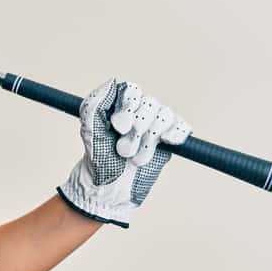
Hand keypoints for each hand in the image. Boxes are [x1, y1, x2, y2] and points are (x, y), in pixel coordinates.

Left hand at [57, 77, 192, 227]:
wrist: (112, 189)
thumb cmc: (98, 159)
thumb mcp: (89, 130)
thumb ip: (96, 103)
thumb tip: (113, 81)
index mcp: (118, 105)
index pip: (133, 90)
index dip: (129, 107)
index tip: (118, 127)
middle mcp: (138, 112)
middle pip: (150, 103)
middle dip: (137, 129)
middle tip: (123, 150)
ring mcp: (155, 125)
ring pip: (165, 115)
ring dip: (150, 139)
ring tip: (134, 158)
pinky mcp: (170, 141)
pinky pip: (182, 127)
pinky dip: (175, 134)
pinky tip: (165, 144)